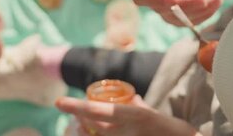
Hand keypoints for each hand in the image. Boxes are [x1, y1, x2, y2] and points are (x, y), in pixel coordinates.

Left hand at [56, 96, 200, 135]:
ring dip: (85, 133)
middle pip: (92, 127)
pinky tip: (91, 135)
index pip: (96, 111)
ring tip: (79, 128)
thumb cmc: (173, 131)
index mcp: (133, 115)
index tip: (59, 103)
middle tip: (72, 117)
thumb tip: (132, 99)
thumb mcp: (154, 114)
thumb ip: (139, 106)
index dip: (75, 107)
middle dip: (79, 121)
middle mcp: (126, 131)